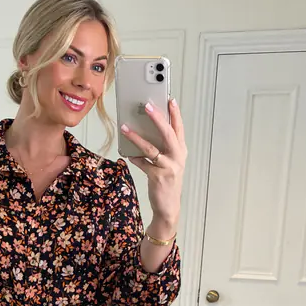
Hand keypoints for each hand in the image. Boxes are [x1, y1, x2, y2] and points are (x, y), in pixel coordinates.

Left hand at [121, 98, 186, 227]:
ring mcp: (168, 167)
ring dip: (137, 137)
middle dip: (157, 118)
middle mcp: (177, 157)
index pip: (179, 128)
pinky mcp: (157, 176)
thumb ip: (163, 148)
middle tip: (147, 106)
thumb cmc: (167, 181)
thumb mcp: (169, 163)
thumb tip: (146, 131)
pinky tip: (129, 154)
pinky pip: (143, 163)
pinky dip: (135, 158)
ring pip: (151, 148)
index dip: (175, 113)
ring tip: (125, 128)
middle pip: (168, 133)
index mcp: (181, 151)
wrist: (168, 206)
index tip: (170, 99)